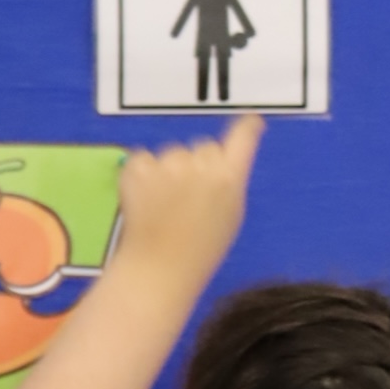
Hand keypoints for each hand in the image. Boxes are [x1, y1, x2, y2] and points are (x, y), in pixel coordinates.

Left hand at [115, 117, 262, 294]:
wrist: (159, 268)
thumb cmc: (201, 249)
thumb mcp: (230, 215)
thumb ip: (229, 182)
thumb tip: (226, 161)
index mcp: (229, 176)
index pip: (242, 138)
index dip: (247, 126)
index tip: (250, 120)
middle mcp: (202, 163)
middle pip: (204, 146)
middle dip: (199, 164)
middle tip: (189, 197)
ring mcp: (168, 163)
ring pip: (173, 153)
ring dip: (169, 170)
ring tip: (165, 204)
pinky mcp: (139, 166)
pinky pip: (144, 159)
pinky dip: (143, 174)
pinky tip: (145, 199)